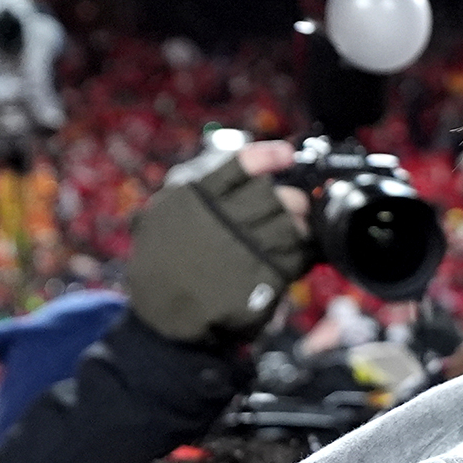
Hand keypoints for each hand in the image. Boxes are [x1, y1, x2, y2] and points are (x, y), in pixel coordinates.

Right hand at [126, 143, 313, 345]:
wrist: (163, 308)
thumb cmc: (164, 255)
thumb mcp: (166, 210)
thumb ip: (201, 187)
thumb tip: (245, 170)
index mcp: (199, 197)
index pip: (242, 165)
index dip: (268, 156)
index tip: (286, 154)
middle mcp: (223, 219)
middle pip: (275, 196)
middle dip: (290, 199)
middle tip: (293, 204)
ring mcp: (243, 249)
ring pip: (290, 225)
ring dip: (298, 225)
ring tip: (295, 229)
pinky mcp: (259, 277)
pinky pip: (293, 257)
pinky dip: (300, 252)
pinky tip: (295, 252)